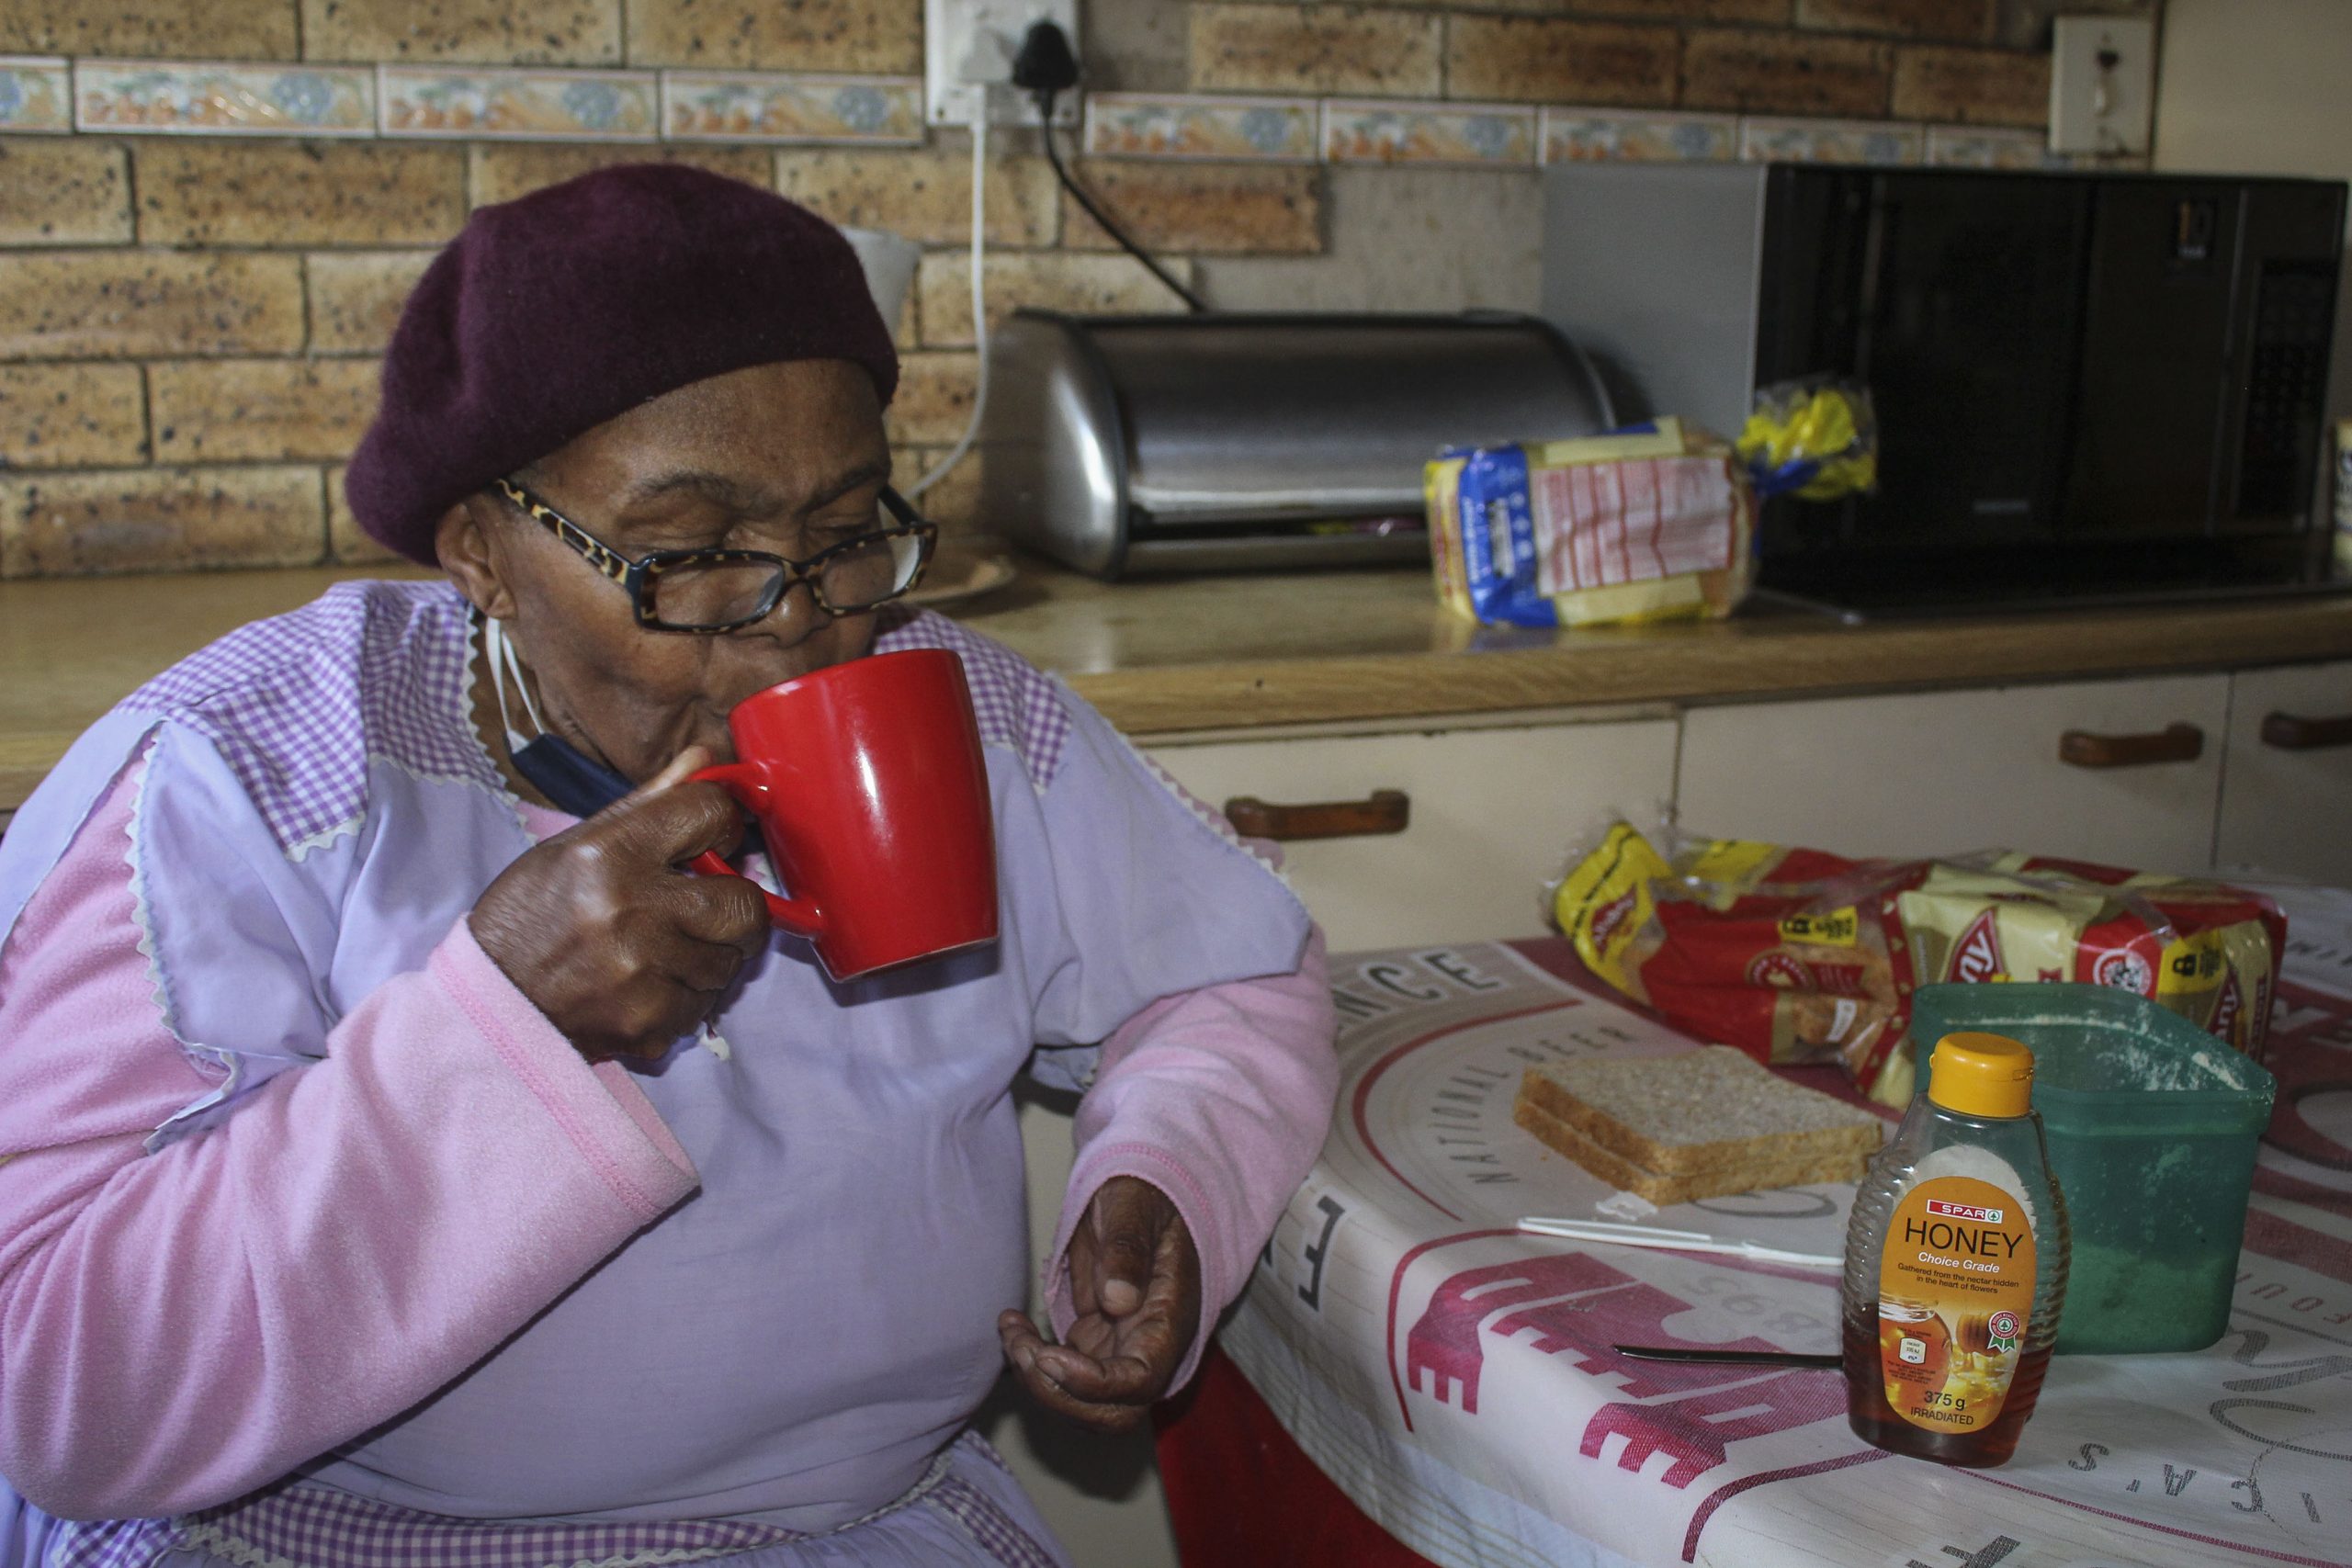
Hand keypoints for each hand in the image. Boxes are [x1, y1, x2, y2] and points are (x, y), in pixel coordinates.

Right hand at [469, 746, 768, 1061]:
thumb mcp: (573, 846)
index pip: (710, 813)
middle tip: (710, 907)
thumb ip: (647, 805)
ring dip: (709, 954)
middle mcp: (631, 911)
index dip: (722, 823)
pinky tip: (647, 985)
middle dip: (737, 906)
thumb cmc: (530, 915)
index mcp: (609, 853)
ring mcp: (643, 973)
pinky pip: (703, 1004)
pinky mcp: (649, 1023)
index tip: (714, 838)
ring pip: (729, 960)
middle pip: (745, 905)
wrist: (488, 1002)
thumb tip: (705, 758)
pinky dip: (686, 996)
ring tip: (663, 949)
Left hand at [998, 1176, 1200, 1432]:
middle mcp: (1150, 1347)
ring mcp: (1121, 1351)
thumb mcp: (1135, 1206)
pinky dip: (1031, 1362)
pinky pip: (1061, 1377)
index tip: (1049, 1356)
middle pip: (1111, 1412)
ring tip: (1010, 1327)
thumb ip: (1128, 1251)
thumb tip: (1117, 1301)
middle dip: (1057, 1394)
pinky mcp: (1095, 1345)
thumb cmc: (1144, 1194)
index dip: (1094, 1384)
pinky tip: (1013, 1324)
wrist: (1143, 1193)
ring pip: (1081, 1403)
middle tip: (1021, 1347)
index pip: (1142, 1380)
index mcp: (1171, 1319)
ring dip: (1036, 1379)